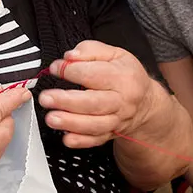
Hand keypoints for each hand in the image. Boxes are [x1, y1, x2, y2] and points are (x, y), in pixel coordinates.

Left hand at [38, 40, 158, 148]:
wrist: (145, 102)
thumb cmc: (127, 75)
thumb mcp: (115, 53)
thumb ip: (90, 50)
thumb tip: (70, 56)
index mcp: (122, 77)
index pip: (94, 74)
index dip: (70, 70)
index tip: (55, 68)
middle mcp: (121, 101)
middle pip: (93, 103)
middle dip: (67, 101)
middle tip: (46, 98)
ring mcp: (116, 120)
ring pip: (94, 125)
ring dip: (70, 123)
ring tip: (51, 117)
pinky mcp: (110, 134)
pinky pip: (95, 140)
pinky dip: (80, 141)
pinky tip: (66, 138)